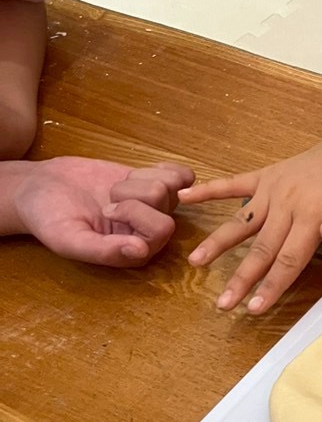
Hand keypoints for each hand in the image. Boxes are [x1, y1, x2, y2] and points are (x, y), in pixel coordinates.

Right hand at [9, 157, 193, 265]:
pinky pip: (181, 175)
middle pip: (167, 203)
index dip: (135, 213)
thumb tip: (141, 251)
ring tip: (113, 188)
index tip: (104, 210)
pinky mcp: (151, 184)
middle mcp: (150, 233)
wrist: (40, 189)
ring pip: (173, 185)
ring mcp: (154, 208)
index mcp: (134, 252)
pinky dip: (163, 169)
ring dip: (139, 180)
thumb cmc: (50, 218)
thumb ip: (103, 250)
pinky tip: (136, 173)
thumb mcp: (69, 239)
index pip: (161, 230)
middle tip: (106, 199)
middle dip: (135, 194)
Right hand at [180, 133, 321, 313]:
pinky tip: (185, 195)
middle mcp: (286, 204)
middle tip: (222, 304)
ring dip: (217, 243)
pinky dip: (209, 190)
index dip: (271, 285)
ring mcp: (272, 190)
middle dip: (241, 278)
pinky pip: (234, 184)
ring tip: (196, 262)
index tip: (254, 308)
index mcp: (312, 215)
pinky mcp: (265, 177)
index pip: (289, 259)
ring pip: (240, 222)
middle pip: (261, 249)